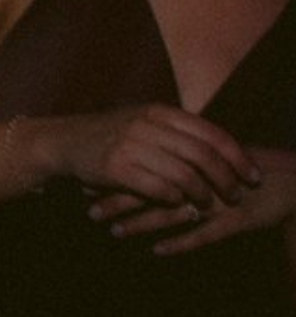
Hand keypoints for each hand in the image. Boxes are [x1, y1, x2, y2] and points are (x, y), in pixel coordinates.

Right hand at [53, 102, 259, 212]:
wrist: (64, 141)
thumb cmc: (113, 135)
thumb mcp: (145, 122)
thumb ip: (179, 132)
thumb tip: (225, 151)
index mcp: (158, 111)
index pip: (212, 134)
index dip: (238, 157)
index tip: (252, 177)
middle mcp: (146, 123)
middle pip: (203, 155)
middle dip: (226, 180)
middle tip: (235, 196)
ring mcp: (129, 144)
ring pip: (184, 175)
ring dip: (201, 195)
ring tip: (205, 204)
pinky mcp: (115, 167)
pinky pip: (158, 189)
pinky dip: (173, 200)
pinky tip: (176, 203)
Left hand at [98, 145, 295, 252]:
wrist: (290, 179)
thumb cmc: (243, 169)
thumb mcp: (208, 160)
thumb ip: (176, 161)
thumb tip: (139, 162)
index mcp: (188, 160)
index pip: (142, 166)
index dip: (114, 176)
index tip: (85, 185)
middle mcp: (197, 178)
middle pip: (149, 189)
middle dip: (117, 200)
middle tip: (88, 211)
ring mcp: (215, 200)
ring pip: (170, 212)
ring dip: (139, 223)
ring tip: (113, 231)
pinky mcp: (235, 220)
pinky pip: (204, 234)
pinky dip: (180, 243)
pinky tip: (158, 251)